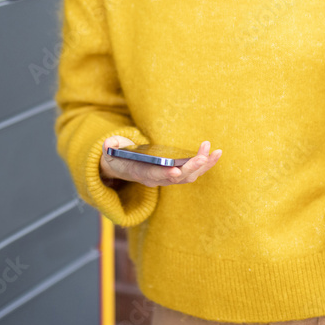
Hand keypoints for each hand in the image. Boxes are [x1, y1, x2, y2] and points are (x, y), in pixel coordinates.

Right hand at [100, 136, 221, 187]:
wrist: (122, 167)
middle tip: (203, 156)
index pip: (154, 176)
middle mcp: (157, 179)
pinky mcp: (177, 174)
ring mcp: (168, 178)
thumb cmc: (118, 156)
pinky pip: (193, 171)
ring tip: (215, 152)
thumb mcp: (111, 151)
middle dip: (191, 167)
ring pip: (189, 176)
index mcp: (141, 173)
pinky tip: (215, 154)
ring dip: (203, 165)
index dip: (165, 175)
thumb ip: (111, 147)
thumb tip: (109, 145)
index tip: (176, 172)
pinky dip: (205, 164)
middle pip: (178, 177)